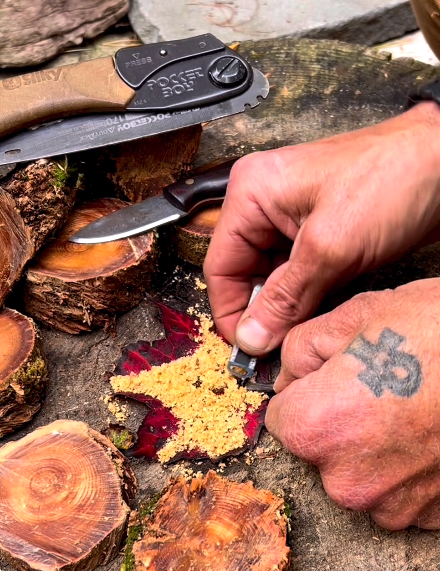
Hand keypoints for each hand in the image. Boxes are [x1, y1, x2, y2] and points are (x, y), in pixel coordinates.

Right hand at [204, 102, 439, 354]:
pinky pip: (297, 274)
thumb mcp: (330, 248)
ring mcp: (291, 219)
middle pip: (243, 273)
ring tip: (296, 334)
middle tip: (273, 349)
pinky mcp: (317, 233)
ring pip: (271, 278)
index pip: (220, 265)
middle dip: (259, 312)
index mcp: (251, 194)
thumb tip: (251, 337)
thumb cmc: (393, 179)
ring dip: (283, 308)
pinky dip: (303, 297)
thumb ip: (284, 298)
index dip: (230, 312)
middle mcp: (264, 205)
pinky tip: (314, 314)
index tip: (246, 348)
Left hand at [266, 279, 439, 529]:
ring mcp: (395, 505)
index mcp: (317, 430)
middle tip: (380, 387)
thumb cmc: (438, 330)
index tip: (333, 377)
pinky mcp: (431, 516)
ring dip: (373, 446)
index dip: (304, 392)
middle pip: (318, 448)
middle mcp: (348, 481)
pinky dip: (407, 466)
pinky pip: (398, 489)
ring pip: (358, 471)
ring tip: (412, 407)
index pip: (280, 418)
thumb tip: (287, 374)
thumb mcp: (356, 316)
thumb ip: (300, 349)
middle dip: (336, 419)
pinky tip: (431, 431)